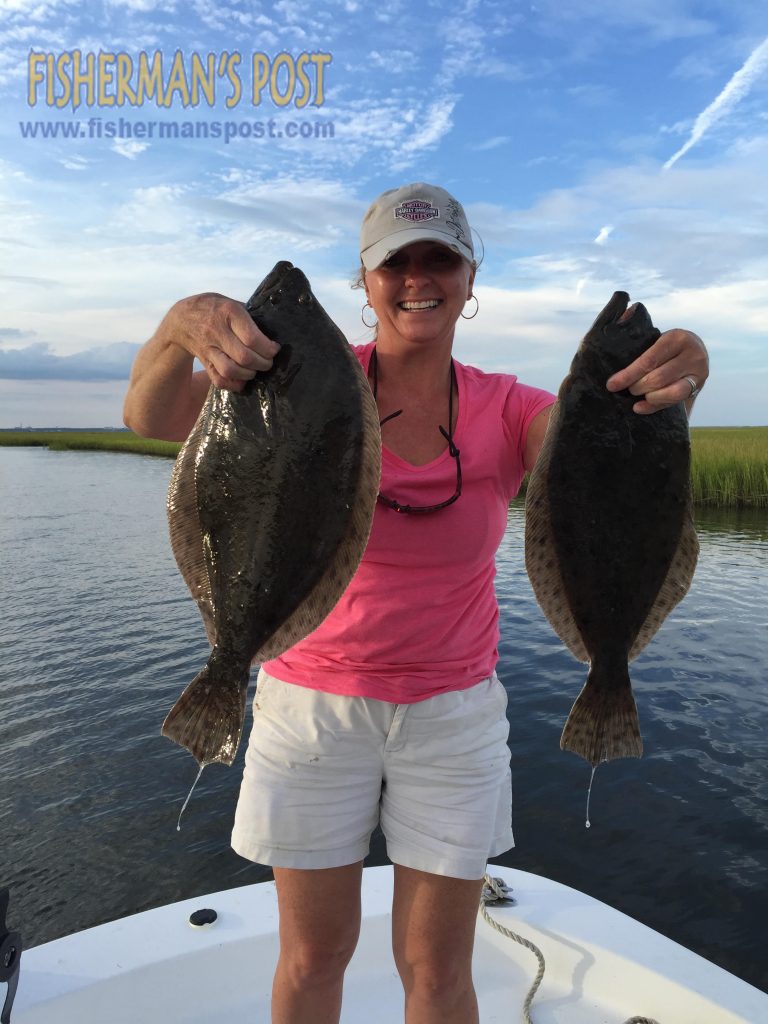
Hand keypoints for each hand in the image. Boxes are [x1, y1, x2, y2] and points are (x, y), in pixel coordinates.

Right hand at [158, 292, 279, 390]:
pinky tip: (242, 379)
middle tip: (268, 361)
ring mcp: (208, 348)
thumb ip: (249, 316)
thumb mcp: (230, 302)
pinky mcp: (204, 362)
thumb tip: (272, 332)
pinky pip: (218, 379)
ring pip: (231, 370)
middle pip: (244, 356)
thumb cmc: (213, 308)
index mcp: (228, 313)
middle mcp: (216, 331)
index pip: (251, 337)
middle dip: (262, 363)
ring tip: (255, 369)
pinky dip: (234, 384)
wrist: (182, 319)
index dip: (268, 348)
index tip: (274, 349)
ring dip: (249, 374)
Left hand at [606, 328, 708, 414]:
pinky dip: (655, 406)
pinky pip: (676, 401)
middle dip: (637, 386)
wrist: (692, 354)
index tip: (612, 384)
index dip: (629, 374)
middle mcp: (692, 354)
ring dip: (648, 396)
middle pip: (658, 378)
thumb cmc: (663, 347)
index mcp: (677, 338)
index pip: (649, 359)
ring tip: (634, 395)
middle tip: (625, 389)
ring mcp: (699, 372)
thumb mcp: (653, 336)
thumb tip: (625, 309)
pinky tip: (639, 407)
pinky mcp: (698, 387)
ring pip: (671, 391)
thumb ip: (636, 325)